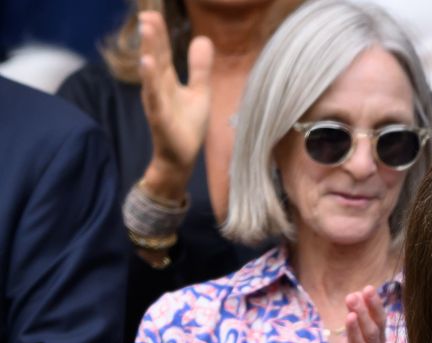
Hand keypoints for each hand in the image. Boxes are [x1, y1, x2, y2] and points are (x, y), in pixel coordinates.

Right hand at [135, 9, 212, 199]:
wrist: (180, 157)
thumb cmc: (187, 124)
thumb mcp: (199, 91)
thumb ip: (200, 67)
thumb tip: (203, 39)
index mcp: (166, 80)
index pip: (163, 52)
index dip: (159, 34)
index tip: (153, 13)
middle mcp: (158, 87)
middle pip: (155, 58)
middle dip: (151, 37)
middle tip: (146, 16)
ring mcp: (157, 102)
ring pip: (152, 74)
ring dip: (149, 52)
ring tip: (146, 31)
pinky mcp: (159, 117)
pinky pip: (154, 97)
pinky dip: (151, 82)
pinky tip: (148, 66)